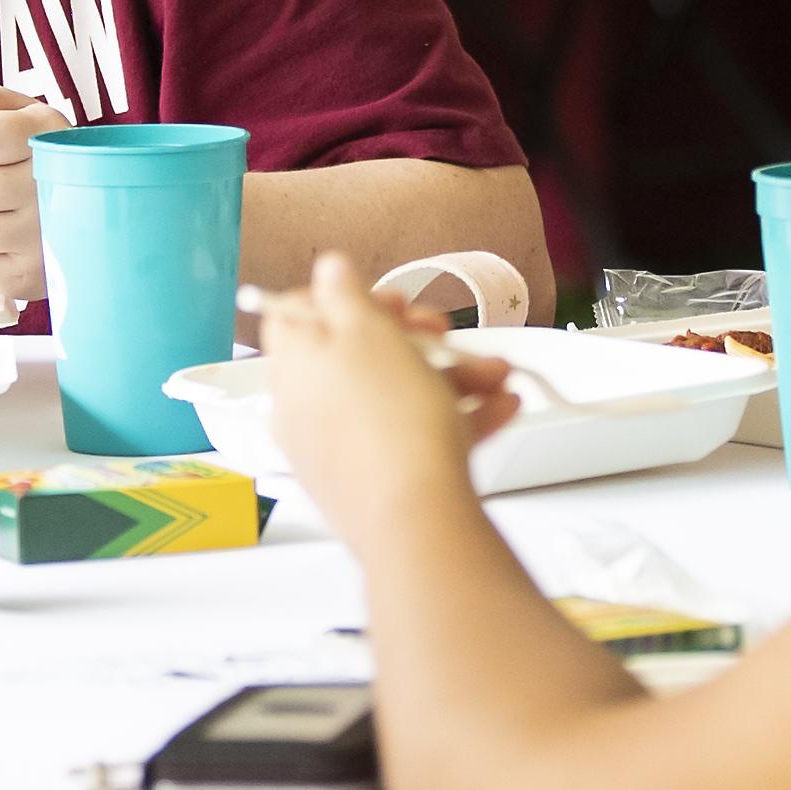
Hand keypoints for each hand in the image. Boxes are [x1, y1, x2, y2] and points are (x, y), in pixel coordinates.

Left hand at [256, 251, 505, 523]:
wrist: (416, 520)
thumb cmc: (388, 423)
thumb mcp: (368, 331)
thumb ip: (343, 294)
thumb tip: (327, 269)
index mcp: (292, 365)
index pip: (295, 315)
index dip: (344, 299)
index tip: (389, 303)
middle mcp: (306, 409)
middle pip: (356, 356)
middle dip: (417, 340)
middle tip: (447, 336)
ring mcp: (339, 449)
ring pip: (394, 397)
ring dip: (450, 378)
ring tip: (495, 377)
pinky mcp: (374, 482)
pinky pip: (413, 438)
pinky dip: (455, 419)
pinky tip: (498, 408)